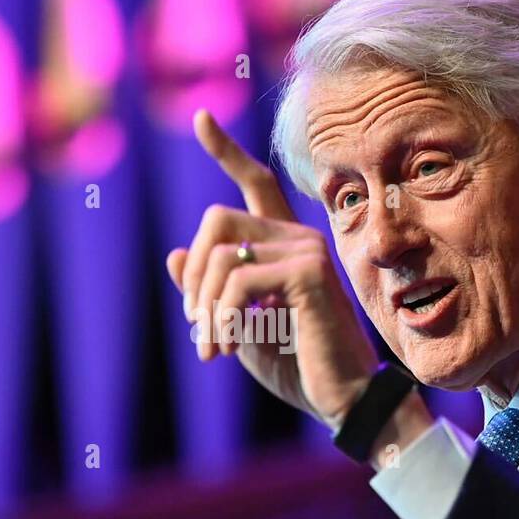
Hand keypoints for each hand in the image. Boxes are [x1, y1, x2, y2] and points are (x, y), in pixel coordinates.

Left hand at [165, 109, 380, 428]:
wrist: (343, 398)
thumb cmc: (296, 364)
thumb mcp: (240, 327)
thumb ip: (211, 292)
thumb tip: (176, 255)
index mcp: (285, 245)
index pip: (255, 182)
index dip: (225, 151)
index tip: (200, 119)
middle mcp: (299, 236)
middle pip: (217, 219)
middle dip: (195, 277)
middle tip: (197, 326)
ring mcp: (307, 250)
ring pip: (222, 254)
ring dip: (205, 308)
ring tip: (212, 347)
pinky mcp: (309, 273)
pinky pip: (239, 281)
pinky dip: (223, 318)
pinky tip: (229, 346)